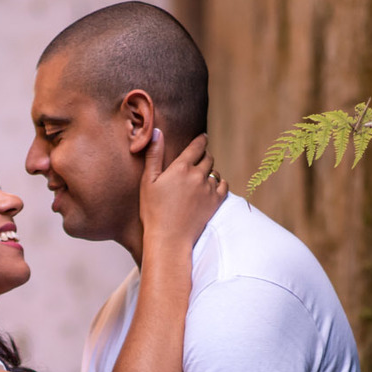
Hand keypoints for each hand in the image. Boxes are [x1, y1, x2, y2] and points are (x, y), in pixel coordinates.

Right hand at [138, 129, 227, 251]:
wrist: (169, 239)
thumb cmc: (154, 212)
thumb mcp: (148, 182)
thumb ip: (154, 155)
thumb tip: (157, 131)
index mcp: (181, 167)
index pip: (197, 146)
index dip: (201, 140)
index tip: (203, 138)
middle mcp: (198, 175)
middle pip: (208, 158)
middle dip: (204, 157)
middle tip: (199, 160)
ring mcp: (208, 189)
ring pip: (215, 172)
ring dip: (210, 172)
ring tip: (202, 178)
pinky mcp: (216, 203)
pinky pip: (224, 186)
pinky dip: (219, 184)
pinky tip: (212, 188)